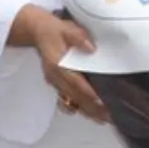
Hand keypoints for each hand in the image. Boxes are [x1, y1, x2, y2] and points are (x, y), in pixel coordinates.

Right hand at [20, 6, 106, 121]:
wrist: (36, 32)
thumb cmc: (54, 31)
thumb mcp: (66, 28)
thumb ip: (78, 37)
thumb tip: (91, 48)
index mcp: (57, 65)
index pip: (75, 82)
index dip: (89, 93)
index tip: (103, 102)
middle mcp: (55, 77)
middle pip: (75, 97)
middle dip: (92, 108)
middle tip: (111, 117)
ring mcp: (55, 83)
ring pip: (71, 102)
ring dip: (87, 111)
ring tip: (104, 119)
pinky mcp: (57, 85)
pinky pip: (67, 101)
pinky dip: (80, 108)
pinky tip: (92, 113)